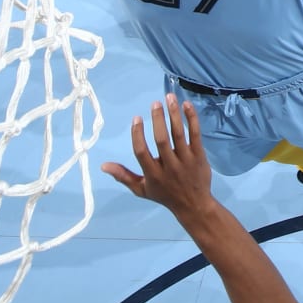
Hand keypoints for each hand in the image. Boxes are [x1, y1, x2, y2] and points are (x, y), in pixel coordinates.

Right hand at [100, 95, 213, 216]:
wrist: (194, 205)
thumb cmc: (164, 194)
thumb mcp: (141, 189)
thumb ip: (123, 176)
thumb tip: (102, 165)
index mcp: (152, 174)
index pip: (142, 152)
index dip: (138, 134)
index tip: (136, 118)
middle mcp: (169, 166)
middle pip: (162, 140)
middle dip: (158, 120)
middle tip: (154, 103)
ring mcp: (186, 161)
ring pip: (179, 134)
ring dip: (174, 114)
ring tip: (170, 97)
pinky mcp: (199, 156)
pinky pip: (195, 134)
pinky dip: (191, 119)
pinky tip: (186, 105)